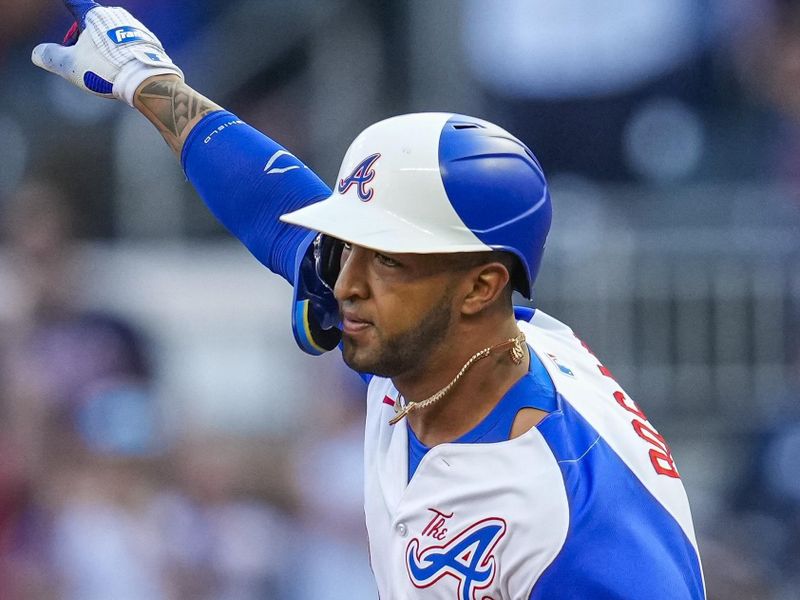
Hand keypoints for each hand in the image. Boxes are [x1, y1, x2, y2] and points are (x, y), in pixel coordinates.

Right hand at [31, 0, 182, 105]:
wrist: (148, 81)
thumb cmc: (108, 70)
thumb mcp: (70, 66)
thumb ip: (50, 57)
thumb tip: (37, 54)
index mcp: (94, 15)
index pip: (74, 3)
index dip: (68, 3)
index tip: (67, 1)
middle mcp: (117, 16)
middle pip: (93, 26)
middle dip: (85, 42)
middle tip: (84, 63)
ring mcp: (136, 27)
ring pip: (112, 37)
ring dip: (105, 51)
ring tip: (107, 72)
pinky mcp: (150, 41)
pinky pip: (130, 46)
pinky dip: (123, 56)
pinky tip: (124, 72)